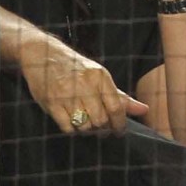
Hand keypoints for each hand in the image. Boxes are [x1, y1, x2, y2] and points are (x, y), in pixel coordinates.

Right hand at [18, 32, 147, 134]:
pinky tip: (73, 122)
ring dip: (88, 130)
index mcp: (99, 76)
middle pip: (101, 120)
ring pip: (85, 126)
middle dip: (103, 129)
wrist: (42, 54)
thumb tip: (144, 109)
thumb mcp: (99, 76)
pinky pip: (67, 127)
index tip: (119, 130)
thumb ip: (121, 96)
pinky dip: (73, 129)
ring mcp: (66, 94)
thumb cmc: (74, 66)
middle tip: (102, 129)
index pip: (116, 107)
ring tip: (87, 123)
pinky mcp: (51, 103)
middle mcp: (84, 84)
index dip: (120, 124)